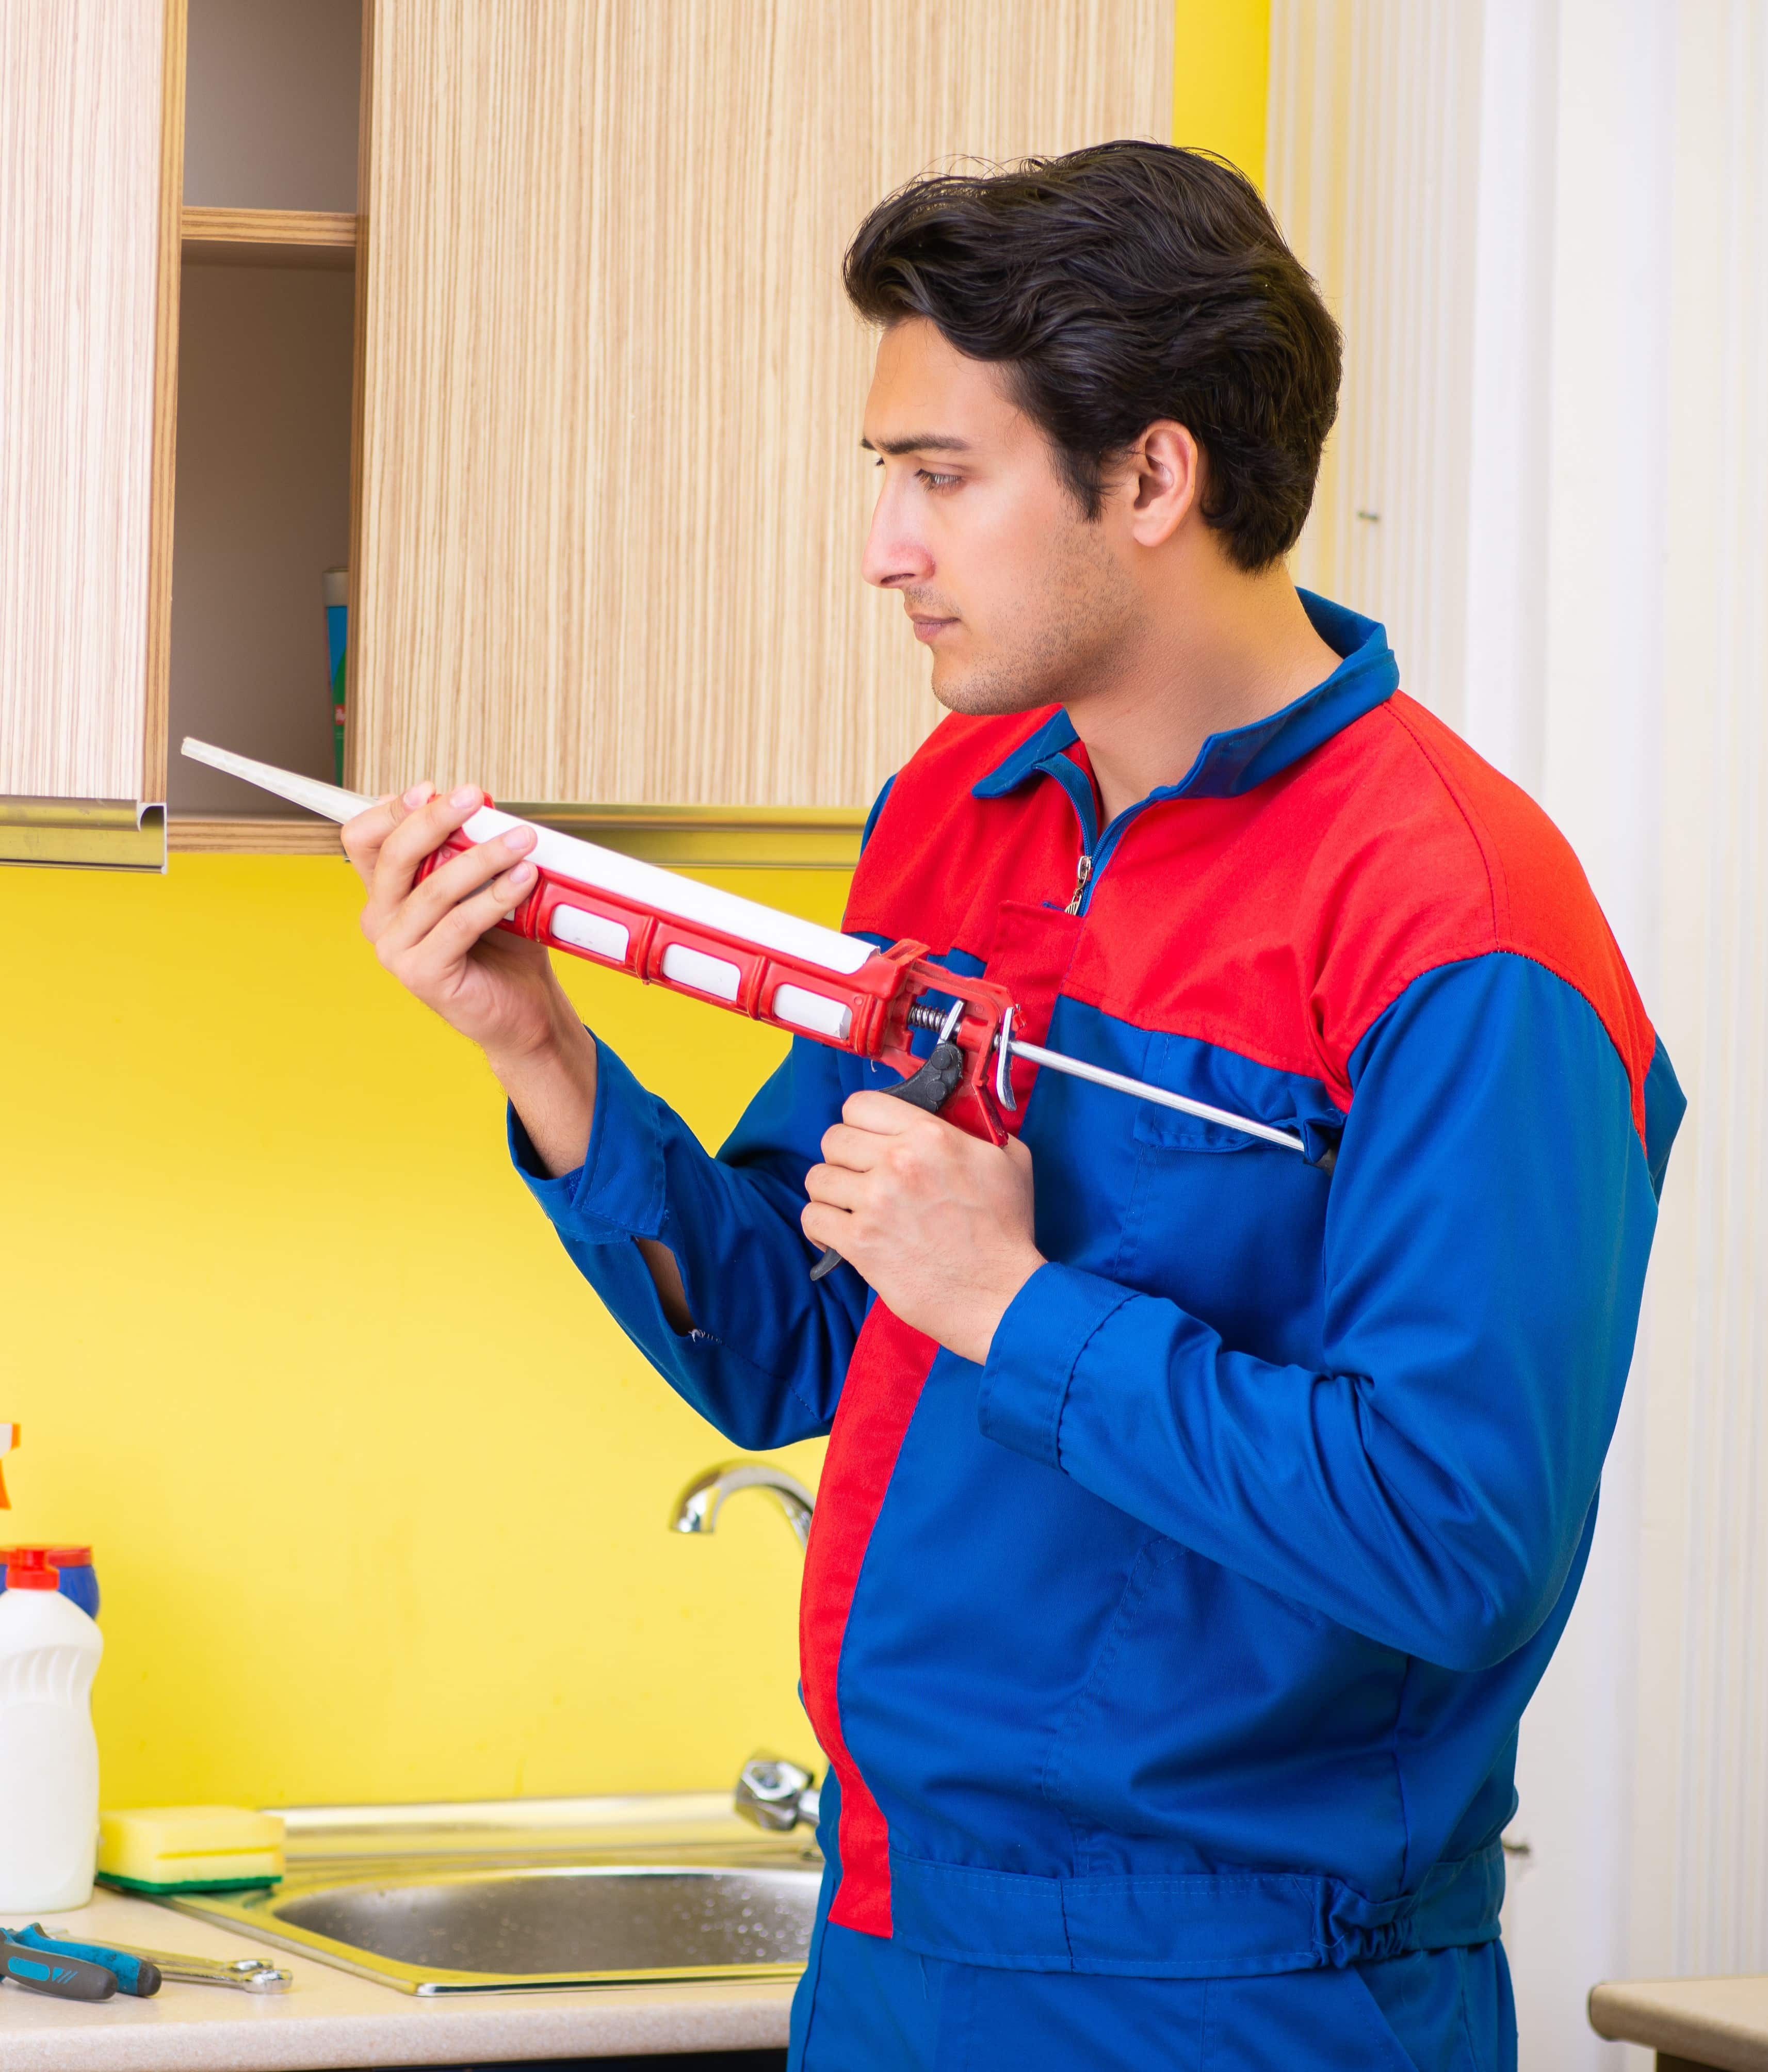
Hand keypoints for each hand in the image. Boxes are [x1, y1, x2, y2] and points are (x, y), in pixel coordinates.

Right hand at [342, 783, 596, 1176]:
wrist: (523, 1008)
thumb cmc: (504, 945)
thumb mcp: (482, 885)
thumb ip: (468, 849)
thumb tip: (479, 806)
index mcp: (387, 892)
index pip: (364, 839)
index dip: (392, 810)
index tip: (432, 790)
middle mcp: (382, 920)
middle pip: (393, 855)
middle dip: (435, 819)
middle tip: (474, 798)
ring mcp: (397, 950)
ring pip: (434, 888)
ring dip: (482, 857)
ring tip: (522, 840)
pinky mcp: (423, 975)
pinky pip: (459, 924)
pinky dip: (496, 897)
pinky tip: (524, 878)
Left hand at [802, 1094, 1043, 1362]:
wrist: (1001, 1293)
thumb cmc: (1007, 1230)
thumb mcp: (1009, 1159)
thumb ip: (975, 1127)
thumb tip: (952, 1111)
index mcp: (930, 1135)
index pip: (860, 1104)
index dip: (861, 1121)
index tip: (869, 1138)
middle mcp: (897, 1162)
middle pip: (833, 1139)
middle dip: (844, 1156)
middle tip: (861, 1175)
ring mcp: (874, 1203)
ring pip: (818, 1178)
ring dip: (831, 1191)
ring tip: (850, 1205)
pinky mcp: (859, 1243)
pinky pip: (812, 1218)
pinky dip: (820, 1226)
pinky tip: (838, 1233)